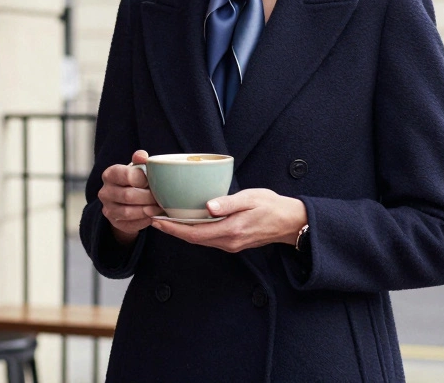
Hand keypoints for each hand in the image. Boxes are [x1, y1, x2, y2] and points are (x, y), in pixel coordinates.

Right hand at [99, 150, 164, 244]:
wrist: (126, 200)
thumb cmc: (134, 181)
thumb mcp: (136, 168)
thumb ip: (139, 160)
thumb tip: (142, 156)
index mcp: (109, 174)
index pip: (123, 175)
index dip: (140, 178)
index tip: (151, 180)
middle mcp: (105, 192)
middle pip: (127, 195)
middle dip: (147, 197)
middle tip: (160, 197)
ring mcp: (108, 209)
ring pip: (128, 212)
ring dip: (147, 210)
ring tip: (159, 207)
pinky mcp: (115, 223)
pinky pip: (131, 224)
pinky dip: (144, 221)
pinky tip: (152, 216)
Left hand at [150, 188, 306, 253]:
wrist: (290, 222)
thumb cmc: (272, 206)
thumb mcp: (251, 198)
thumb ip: (229, 203)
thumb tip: (208, 206)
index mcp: (231, 230)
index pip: (194, 233)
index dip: (173, 228)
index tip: (156, 220)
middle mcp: (228, 241)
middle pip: (193, 239)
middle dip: (171, 230)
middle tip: (153, 218)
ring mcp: (230, 244)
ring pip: (199, 240)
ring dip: (181, 232)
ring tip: (165, 220)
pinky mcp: (232, 242)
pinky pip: (208, 239)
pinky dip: (193, 232)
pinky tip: (187, 223)